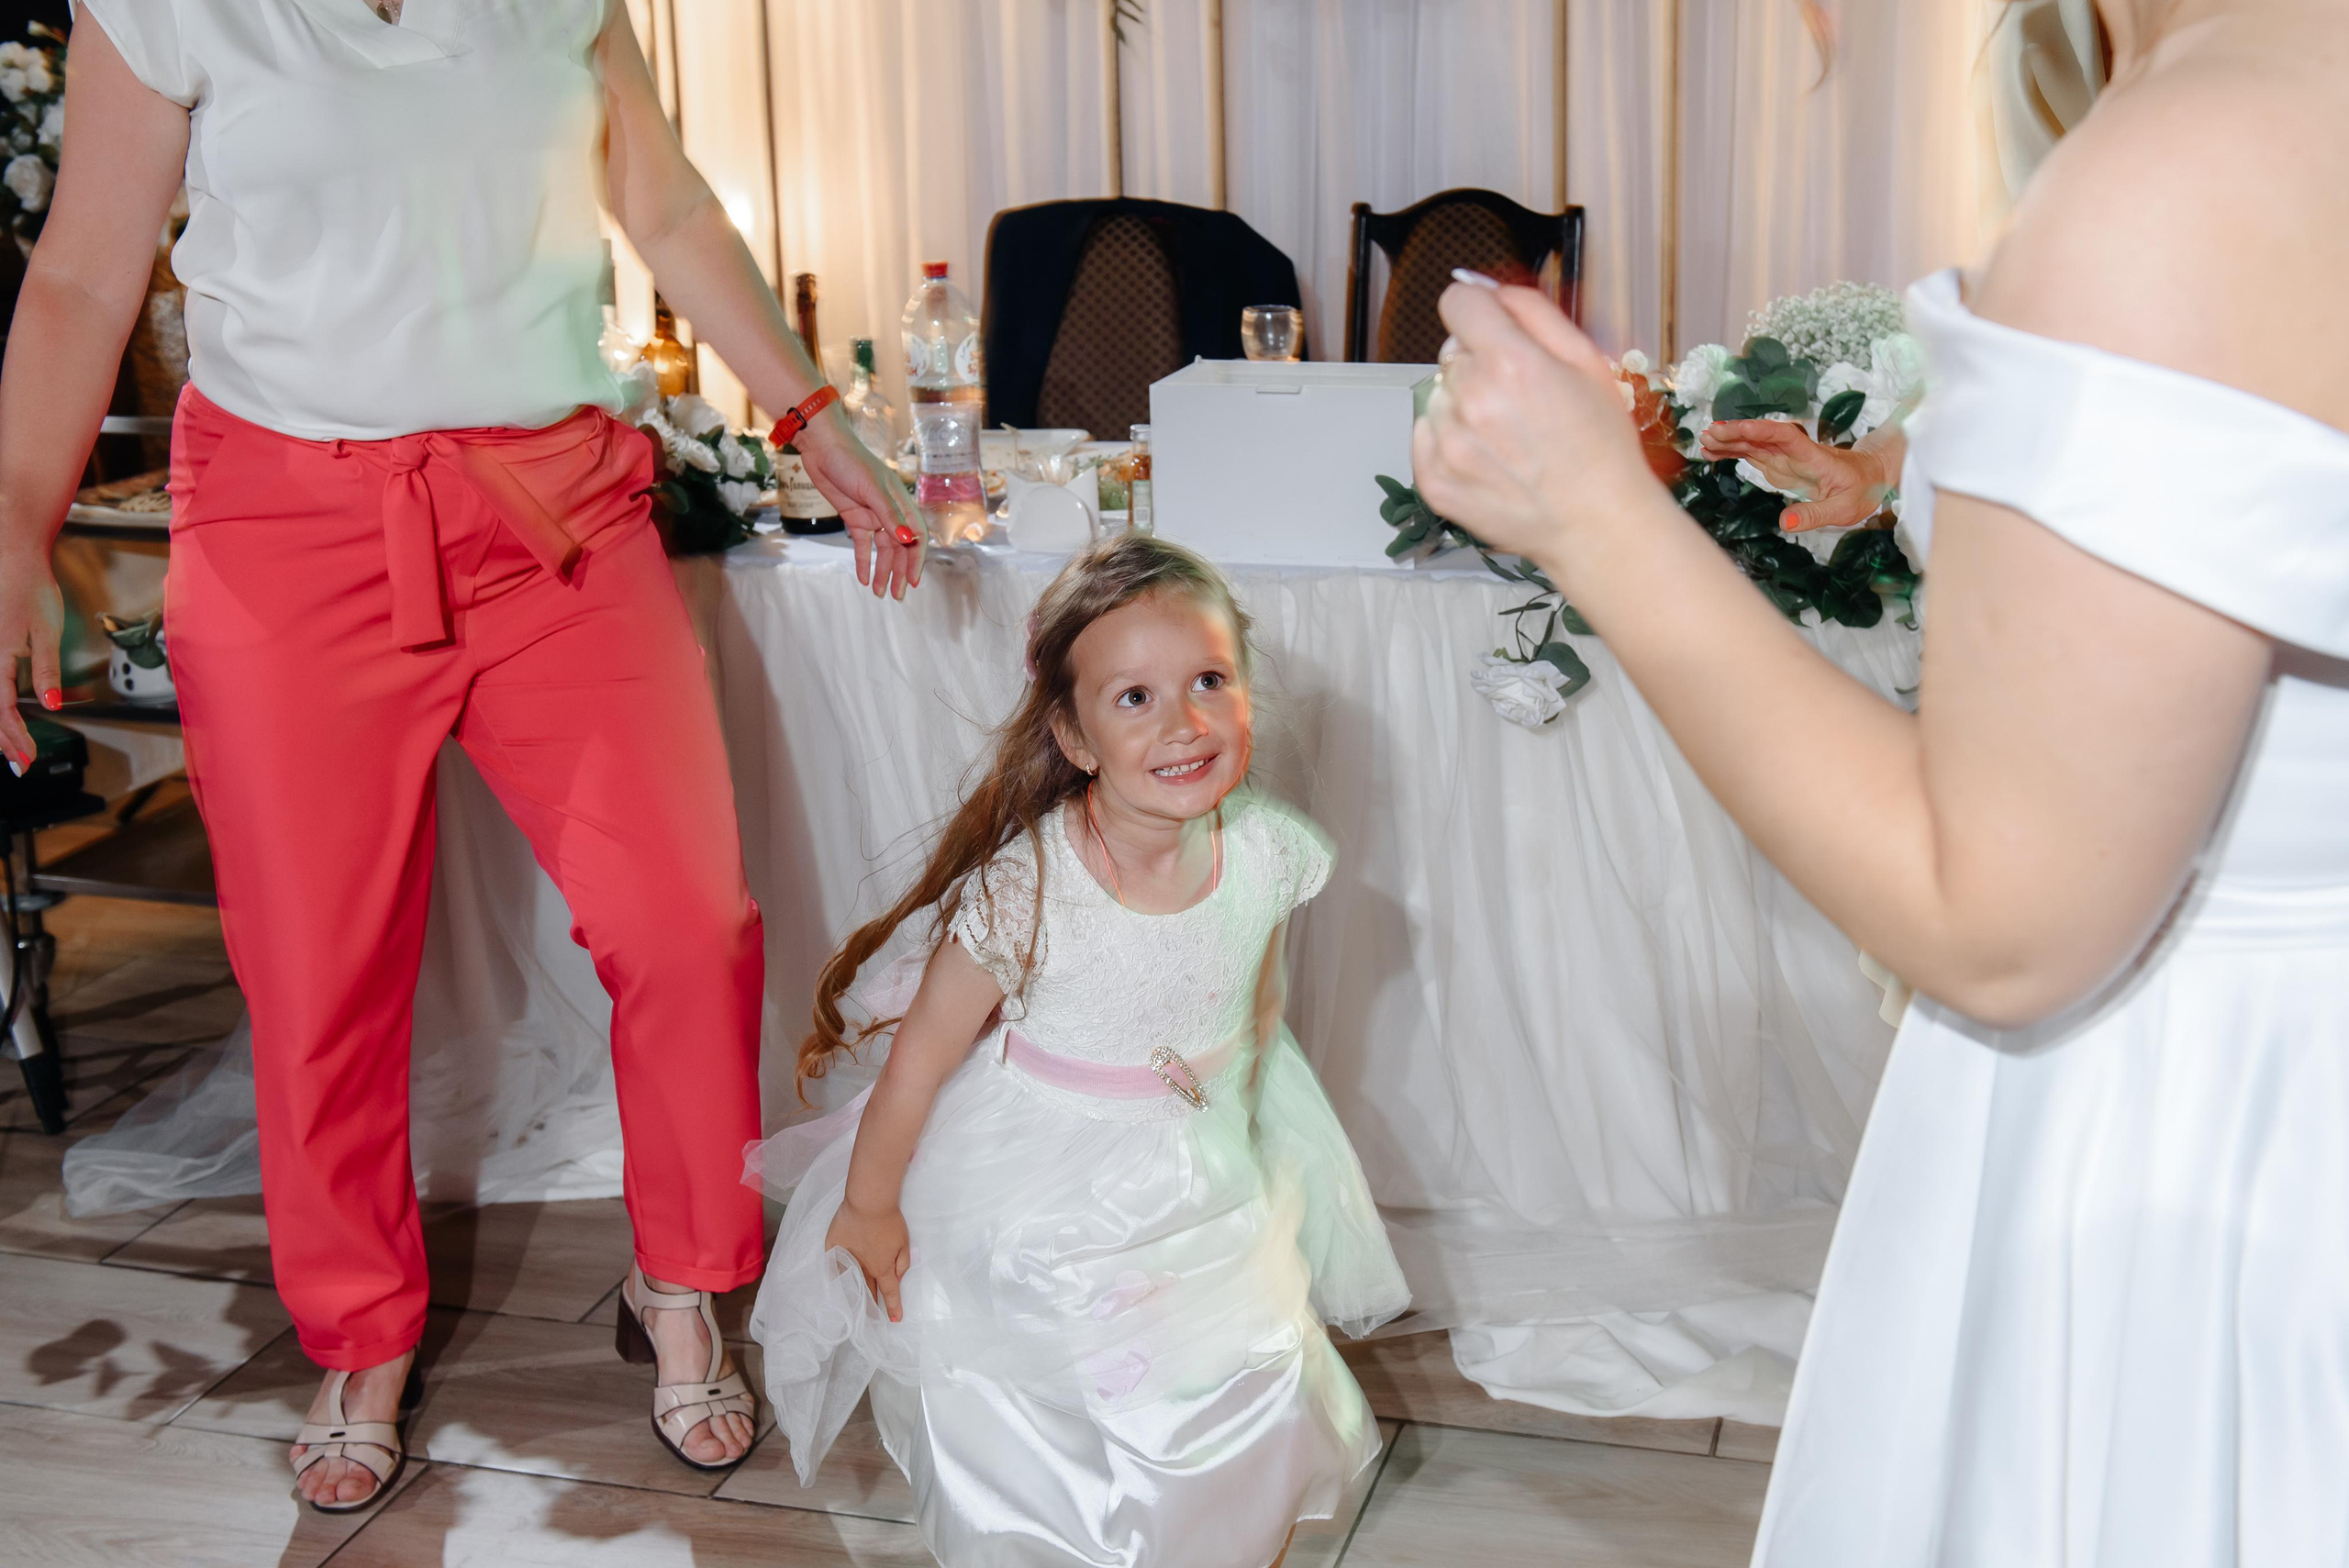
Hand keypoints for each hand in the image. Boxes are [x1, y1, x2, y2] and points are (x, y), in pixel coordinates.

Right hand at [0, 547, 63, 775]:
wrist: (10, 555)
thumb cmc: (30, 587)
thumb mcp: (46, 630)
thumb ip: (46, 669)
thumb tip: (51, 705)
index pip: (1, 709)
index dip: (13, 737)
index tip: (27, 758)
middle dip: (2, 739)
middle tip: (21, 763)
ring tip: (11, 748)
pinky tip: (2, 717)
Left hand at [798, 419, 925, 600]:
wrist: (822, 447)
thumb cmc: (851, 461)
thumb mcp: (872, 489)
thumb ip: (890, 516)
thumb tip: (908, 541)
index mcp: (901, 503)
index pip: (916, 537)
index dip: (916, 560)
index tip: (912, 580)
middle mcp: (890, 512)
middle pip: (900, 548)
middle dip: (899, 572)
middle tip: (896, 595)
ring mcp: (872, 515)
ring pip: (882, 550)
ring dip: (882, 571)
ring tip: (879, 592)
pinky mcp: (854, 517)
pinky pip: (862, 544)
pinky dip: (864, 561)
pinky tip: (864, 578)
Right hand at [825, 1197, 909, 1322]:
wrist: (868, 1202)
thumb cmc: (890, 1220)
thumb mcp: (904, 1242)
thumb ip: (903, 1263)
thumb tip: (898, 1278)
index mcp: (882, 1268)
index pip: (889, 1293)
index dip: (894, 1307)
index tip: (896, 1319)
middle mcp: (863, 1267)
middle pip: (868, 1290)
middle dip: (872, 1306)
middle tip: (873, 1319)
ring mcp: (847, 1258)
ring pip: (850, 1281)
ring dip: (854, 1294)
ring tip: (855, 1307)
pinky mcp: (834, 1247)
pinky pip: (834, 1266)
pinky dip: (836, 1275)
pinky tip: (836, 1283)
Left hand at [1411, 282, 1658, 564]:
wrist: (1597, 524)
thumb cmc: (1600, 446)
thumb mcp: (1587, 360)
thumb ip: (1532, 311)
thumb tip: (1485, 287)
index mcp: (1509, 362)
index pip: (1457, 302)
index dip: (1479, 312)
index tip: (1494, 331)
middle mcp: (1470, 399)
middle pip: (1451, 352)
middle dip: (1480, 365)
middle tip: (1522, 400)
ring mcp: (1448, 444)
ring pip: (1438, 396)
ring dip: (1464, 406)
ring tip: (1509, 436)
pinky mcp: (1434, 481)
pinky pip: (1425, 437)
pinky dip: (1450, 442)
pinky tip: (1490, 459)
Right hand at [1698, 420, 1890, 531]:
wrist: (1869, 477)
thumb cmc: (1861, 490)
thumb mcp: (1844, 509)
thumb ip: (1814, 514)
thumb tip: (1785, 522)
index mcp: (1813, 456)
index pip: (1786, 436)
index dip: (1762, 431)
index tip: (1740, 429)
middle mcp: (1795, 452)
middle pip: (1763, 436)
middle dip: (1737, 433)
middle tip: (1710, 434)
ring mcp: (1785, 457)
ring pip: (1754, 443)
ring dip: (1730, 440)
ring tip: (1704, 441)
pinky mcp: (1778, 465)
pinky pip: (1752, 454)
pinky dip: (1733, 451)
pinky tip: (1713, 452)